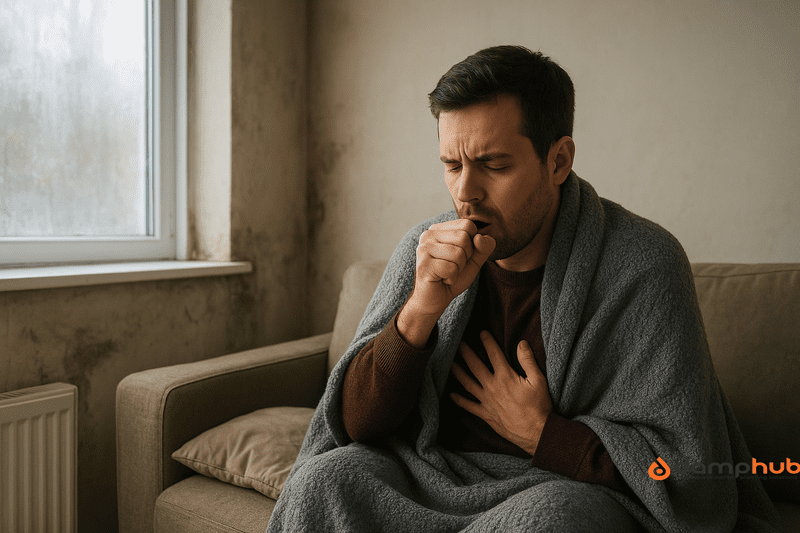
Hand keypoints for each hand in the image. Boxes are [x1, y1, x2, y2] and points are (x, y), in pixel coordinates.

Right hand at [398, 220, 494, 347]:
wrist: (435, 299)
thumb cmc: (452, 277)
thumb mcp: (473, 260)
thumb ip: (483, 247)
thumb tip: (480, 237)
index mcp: (439, 229)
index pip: (468, 225)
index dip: (472, 244)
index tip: (459, 256)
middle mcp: (428, 235)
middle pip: (464, 238)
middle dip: (465, 257)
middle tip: (453, 266)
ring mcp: (423, 249)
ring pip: (458, 254)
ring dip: (458, 269)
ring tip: (447, 273)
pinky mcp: (423, 265)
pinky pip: (451, 268)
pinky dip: (451, 278)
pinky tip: (442, 279)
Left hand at [450, 331, 552, 454]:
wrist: (537, 432)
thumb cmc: (539, 406)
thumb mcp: (538, 380)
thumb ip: (528, 361)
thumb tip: (521, 343)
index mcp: (506, 376)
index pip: (493, 354)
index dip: (487, 341)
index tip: (481, 332)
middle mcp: (493, 387)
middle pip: (475, 366)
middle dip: (466, 353)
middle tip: (458, 342)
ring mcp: (487, 401)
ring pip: (468, 383)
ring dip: (458, 372)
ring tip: (449, 362)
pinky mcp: (486, 414)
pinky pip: (469, 406)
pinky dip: (460, 400)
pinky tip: (451, 394)